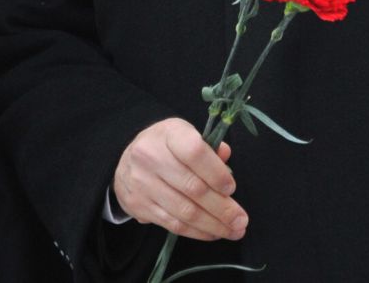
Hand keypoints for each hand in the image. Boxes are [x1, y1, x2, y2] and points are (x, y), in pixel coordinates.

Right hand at [112, 117, 245, 241]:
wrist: (127, 162)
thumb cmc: (166, 147)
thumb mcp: (185, 136)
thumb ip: (208, 146)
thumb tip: (225, 154)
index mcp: (168, 134)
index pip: (195, 152)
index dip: (216, 173)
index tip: (231, 188)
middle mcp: (150, 156)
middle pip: (193, 188)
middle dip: (222, 208)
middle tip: (241, 221)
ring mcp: (142, 183)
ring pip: (185, 211)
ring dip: (213, 225)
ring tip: (233, 231)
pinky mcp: (139, 206)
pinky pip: (173, 224)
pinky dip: (197, 232)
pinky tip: (212, 233)